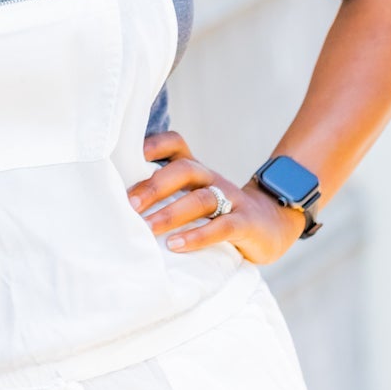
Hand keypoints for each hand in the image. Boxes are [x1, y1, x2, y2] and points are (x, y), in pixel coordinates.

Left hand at [127, 131, 306, 265]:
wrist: (272, 225)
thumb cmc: (220, 213)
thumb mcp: (194, 197)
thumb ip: (166, 195)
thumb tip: (118, 204)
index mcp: (196, 170)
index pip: (177, 144)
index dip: (155, 144)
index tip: (129, 156)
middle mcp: (211, 179)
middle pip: (185, 170)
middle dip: (154, 186)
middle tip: (129, 204)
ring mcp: (231, 199)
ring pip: (201, 199)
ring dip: (172, 213)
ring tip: (148, 228)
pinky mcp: (245, 223)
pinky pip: (222, 226)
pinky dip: (198, 236)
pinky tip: (177, 245)